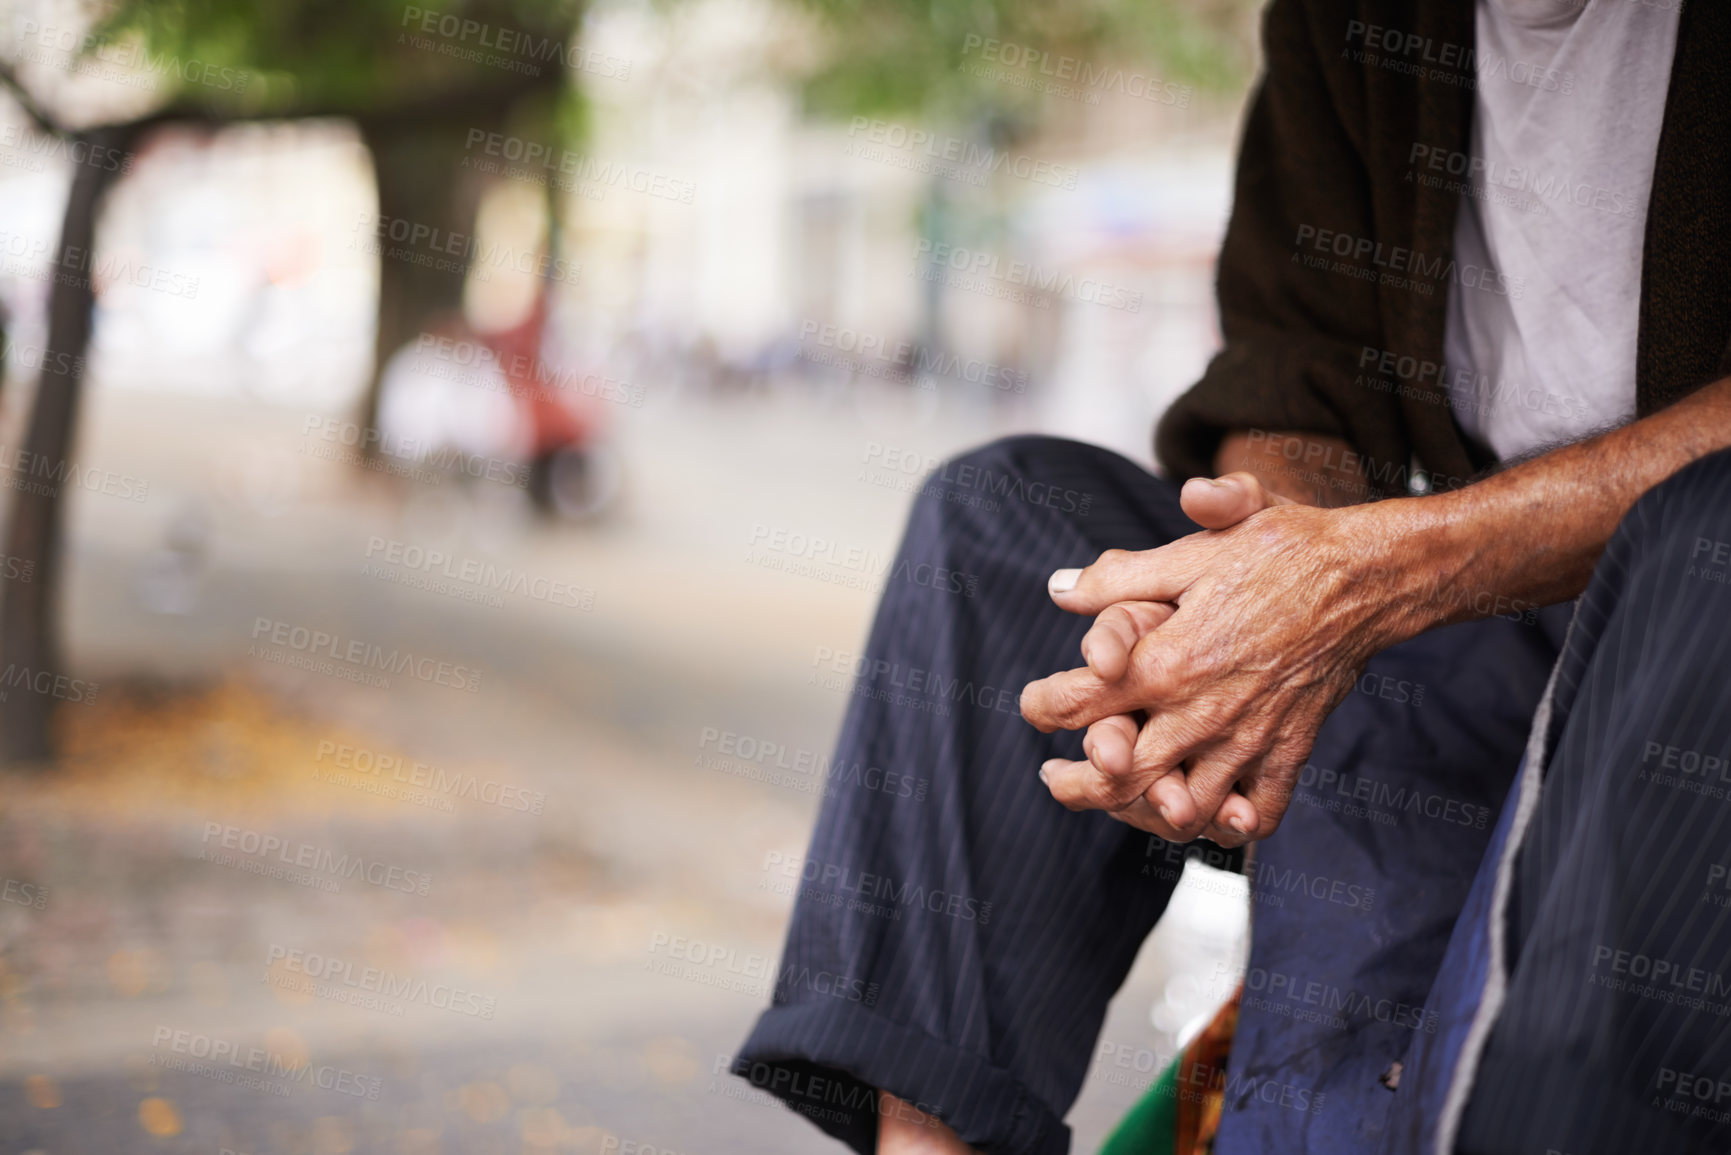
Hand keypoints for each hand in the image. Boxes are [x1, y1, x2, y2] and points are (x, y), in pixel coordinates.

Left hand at [1049, 472, 1293, 841]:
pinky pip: (1259, 812)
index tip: (1032, 706)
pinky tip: (1207, 812)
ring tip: (1120, 799)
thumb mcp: (1192, 552)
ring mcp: (1248, 740)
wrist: (1367, 574)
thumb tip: (1057, 589)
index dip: (1042, 706)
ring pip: (1182, 809)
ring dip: (1142, 813)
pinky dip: (1231, 823)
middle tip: (1055, 775)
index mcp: (1168, 662)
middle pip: (1119, 777)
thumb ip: (1119, 578)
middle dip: (1076, 783)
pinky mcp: (1290, 751)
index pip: (1079, 703)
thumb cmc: (1279, 552)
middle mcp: (1202, 713)